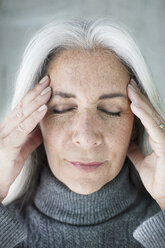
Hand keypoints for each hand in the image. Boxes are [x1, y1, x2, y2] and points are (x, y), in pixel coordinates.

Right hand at [0, 75, 50, 200]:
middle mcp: (6, 127)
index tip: (46, 84)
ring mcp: (5, 135)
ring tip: (48, 90)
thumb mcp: (23, 147)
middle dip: (35, 92)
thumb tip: (43, 128)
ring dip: (36, 101)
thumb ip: (32, 137)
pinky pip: (22, 129)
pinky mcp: (8, 146)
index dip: (33, 94)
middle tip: (48, 80)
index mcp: (10, 127)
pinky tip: (43, 109)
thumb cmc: (8, 165)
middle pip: (22, 106)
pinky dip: (33, 118)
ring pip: (22, 114)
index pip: (22, 107)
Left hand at [127, 79, 164, 209]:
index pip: (147, 117)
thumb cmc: (158, 180)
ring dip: (140, 102)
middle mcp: (163, 135)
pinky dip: (144, 115)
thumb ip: (134, 151)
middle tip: (128, 83)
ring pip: (152, 116)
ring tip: (130, 89)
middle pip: (150, 112)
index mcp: (157, 138)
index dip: (138, 104)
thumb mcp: (141, 162)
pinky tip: (135, 106)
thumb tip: (127, 143)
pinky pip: (154, 127)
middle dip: (139, 97)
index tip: (128, 92)